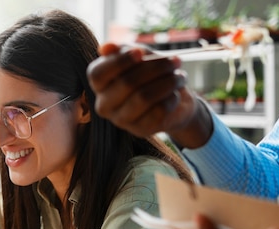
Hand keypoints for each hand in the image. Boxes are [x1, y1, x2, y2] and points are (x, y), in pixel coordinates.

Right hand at [86, 43, 212, 147]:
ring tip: (180, 76)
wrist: (174, 99)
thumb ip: (122, 49)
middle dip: (156, 67)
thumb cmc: (152, 74)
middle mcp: (105, 105)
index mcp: (99, 85)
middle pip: (126, 83)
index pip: (98, 74)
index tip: (141, 52)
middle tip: (175, 61)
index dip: (120, 61)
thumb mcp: (139, 55)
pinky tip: (175, 94)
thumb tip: (104, 48)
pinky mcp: (141, 130)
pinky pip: (158, 110)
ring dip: (168, 82)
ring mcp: (121, 120)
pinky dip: (171, 98)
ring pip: (144, 97)